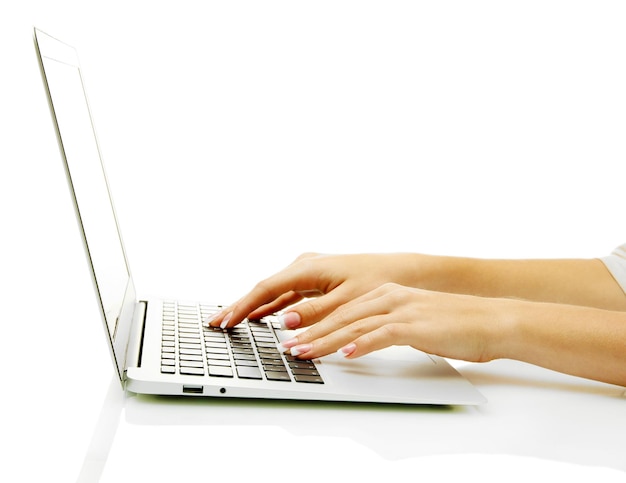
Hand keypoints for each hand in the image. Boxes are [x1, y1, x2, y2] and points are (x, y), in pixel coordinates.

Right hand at [206, 252, 419, 329]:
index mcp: (309, 267)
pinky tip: (260, 316)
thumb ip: (315, 313)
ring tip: (231, 321)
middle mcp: (305, 266)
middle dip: (240, 306)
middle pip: (264, 289)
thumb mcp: (348, 300)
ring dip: (253, 307)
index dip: (243, 307)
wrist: (402, 271)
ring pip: (274, 292)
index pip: (266, 289)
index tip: (225, 321)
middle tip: (216, 323)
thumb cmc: (380, 280)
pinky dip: (271, 306)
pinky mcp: (316, 281)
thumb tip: (284, 321)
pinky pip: (286, 295)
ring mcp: (309, 272)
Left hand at [280, 283, 504, 362]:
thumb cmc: (454, 323)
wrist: (491, 319)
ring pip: (355, 325)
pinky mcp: (416, 325)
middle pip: (341, 317)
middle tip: (287, 346)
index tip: (294, 334)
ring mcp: (402, 309)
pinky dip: (361, 345)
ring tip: (303, 351)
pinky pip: (382, 335)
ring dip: (326, 340)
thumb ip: (385, 327)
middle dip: (311, 332)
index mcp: (386, 294)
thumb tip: (360, 342)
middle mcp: (389, 297)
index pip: (343, 310)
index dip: (316, 323)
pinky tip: (345, 354)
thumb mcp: (413, 320)